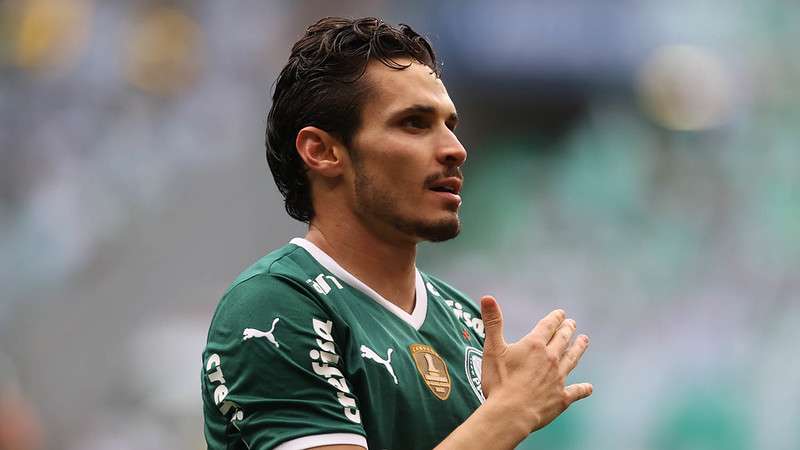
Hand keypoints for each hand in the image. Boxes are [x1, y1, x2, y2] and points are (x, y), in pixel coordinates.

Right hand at [479, 295, 591, 432]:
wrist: (511, 413)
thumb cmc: (499, 381)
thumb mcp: (492, 348)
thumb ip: (492, 322)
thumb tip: (487, 297)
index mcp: (535, 345)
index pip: (548, 326)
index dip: (555, 318)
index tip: (561, 313)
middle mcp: (550, 359)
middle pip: (563, 340)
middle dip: (568, 330)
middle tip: (572, 324)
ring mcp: (558, 378)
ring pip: (572, 359)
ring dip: (578, 349)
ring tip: (585, 341)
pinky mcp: (562, 398)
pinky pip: (576, 391)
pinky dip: (583, 389)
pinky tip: (589, 387)